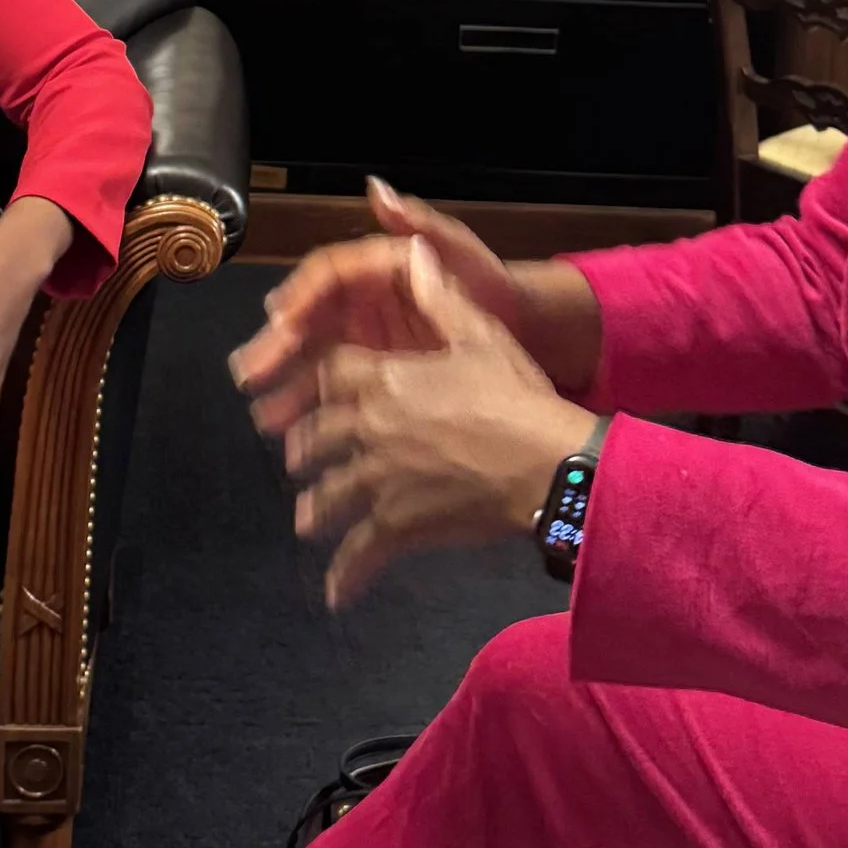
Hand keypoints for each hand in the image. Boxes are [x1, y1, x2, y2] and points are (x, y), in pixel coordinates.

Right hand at [232, 180, 530, 438]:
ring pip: (315, 358)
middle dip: (278, 347)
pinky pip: (335, 387)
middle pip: (309, 320)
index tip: (282, 318)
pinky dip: (316, 407)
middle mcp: (363, 301)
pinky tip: (298, 431)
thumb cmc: (489, 283)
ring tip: (268, 415)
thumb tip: (376, 189)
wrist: (523, 330)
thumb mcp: (458, 249)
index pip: (325, 276)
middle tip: (253, 372)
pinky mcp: (376, 372)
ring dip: (289, 384)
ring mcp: (367, 339)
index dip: (300, 295)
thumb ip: (416, 222)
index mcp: (375, 268)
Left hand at [284, 240, 590, 609]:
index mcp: (386, 378)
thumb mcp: (480, 334)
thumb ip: (438, 296)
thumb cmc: (519, 397)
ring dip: (316, 509)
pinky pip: (360, 553)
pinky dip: (345, 575)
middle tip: (298, 459)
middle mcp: (371, 427)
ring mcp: (379, 480)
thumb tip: (414, 253)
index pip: (330, 376)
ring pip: (329, 495)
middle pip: (317, 436)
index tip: (311, 397)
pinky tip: (335, 595)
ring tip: (308, 521)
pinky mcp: (397, 526)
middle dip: (306, 448)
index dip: (318, 386)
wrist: (548, 465)